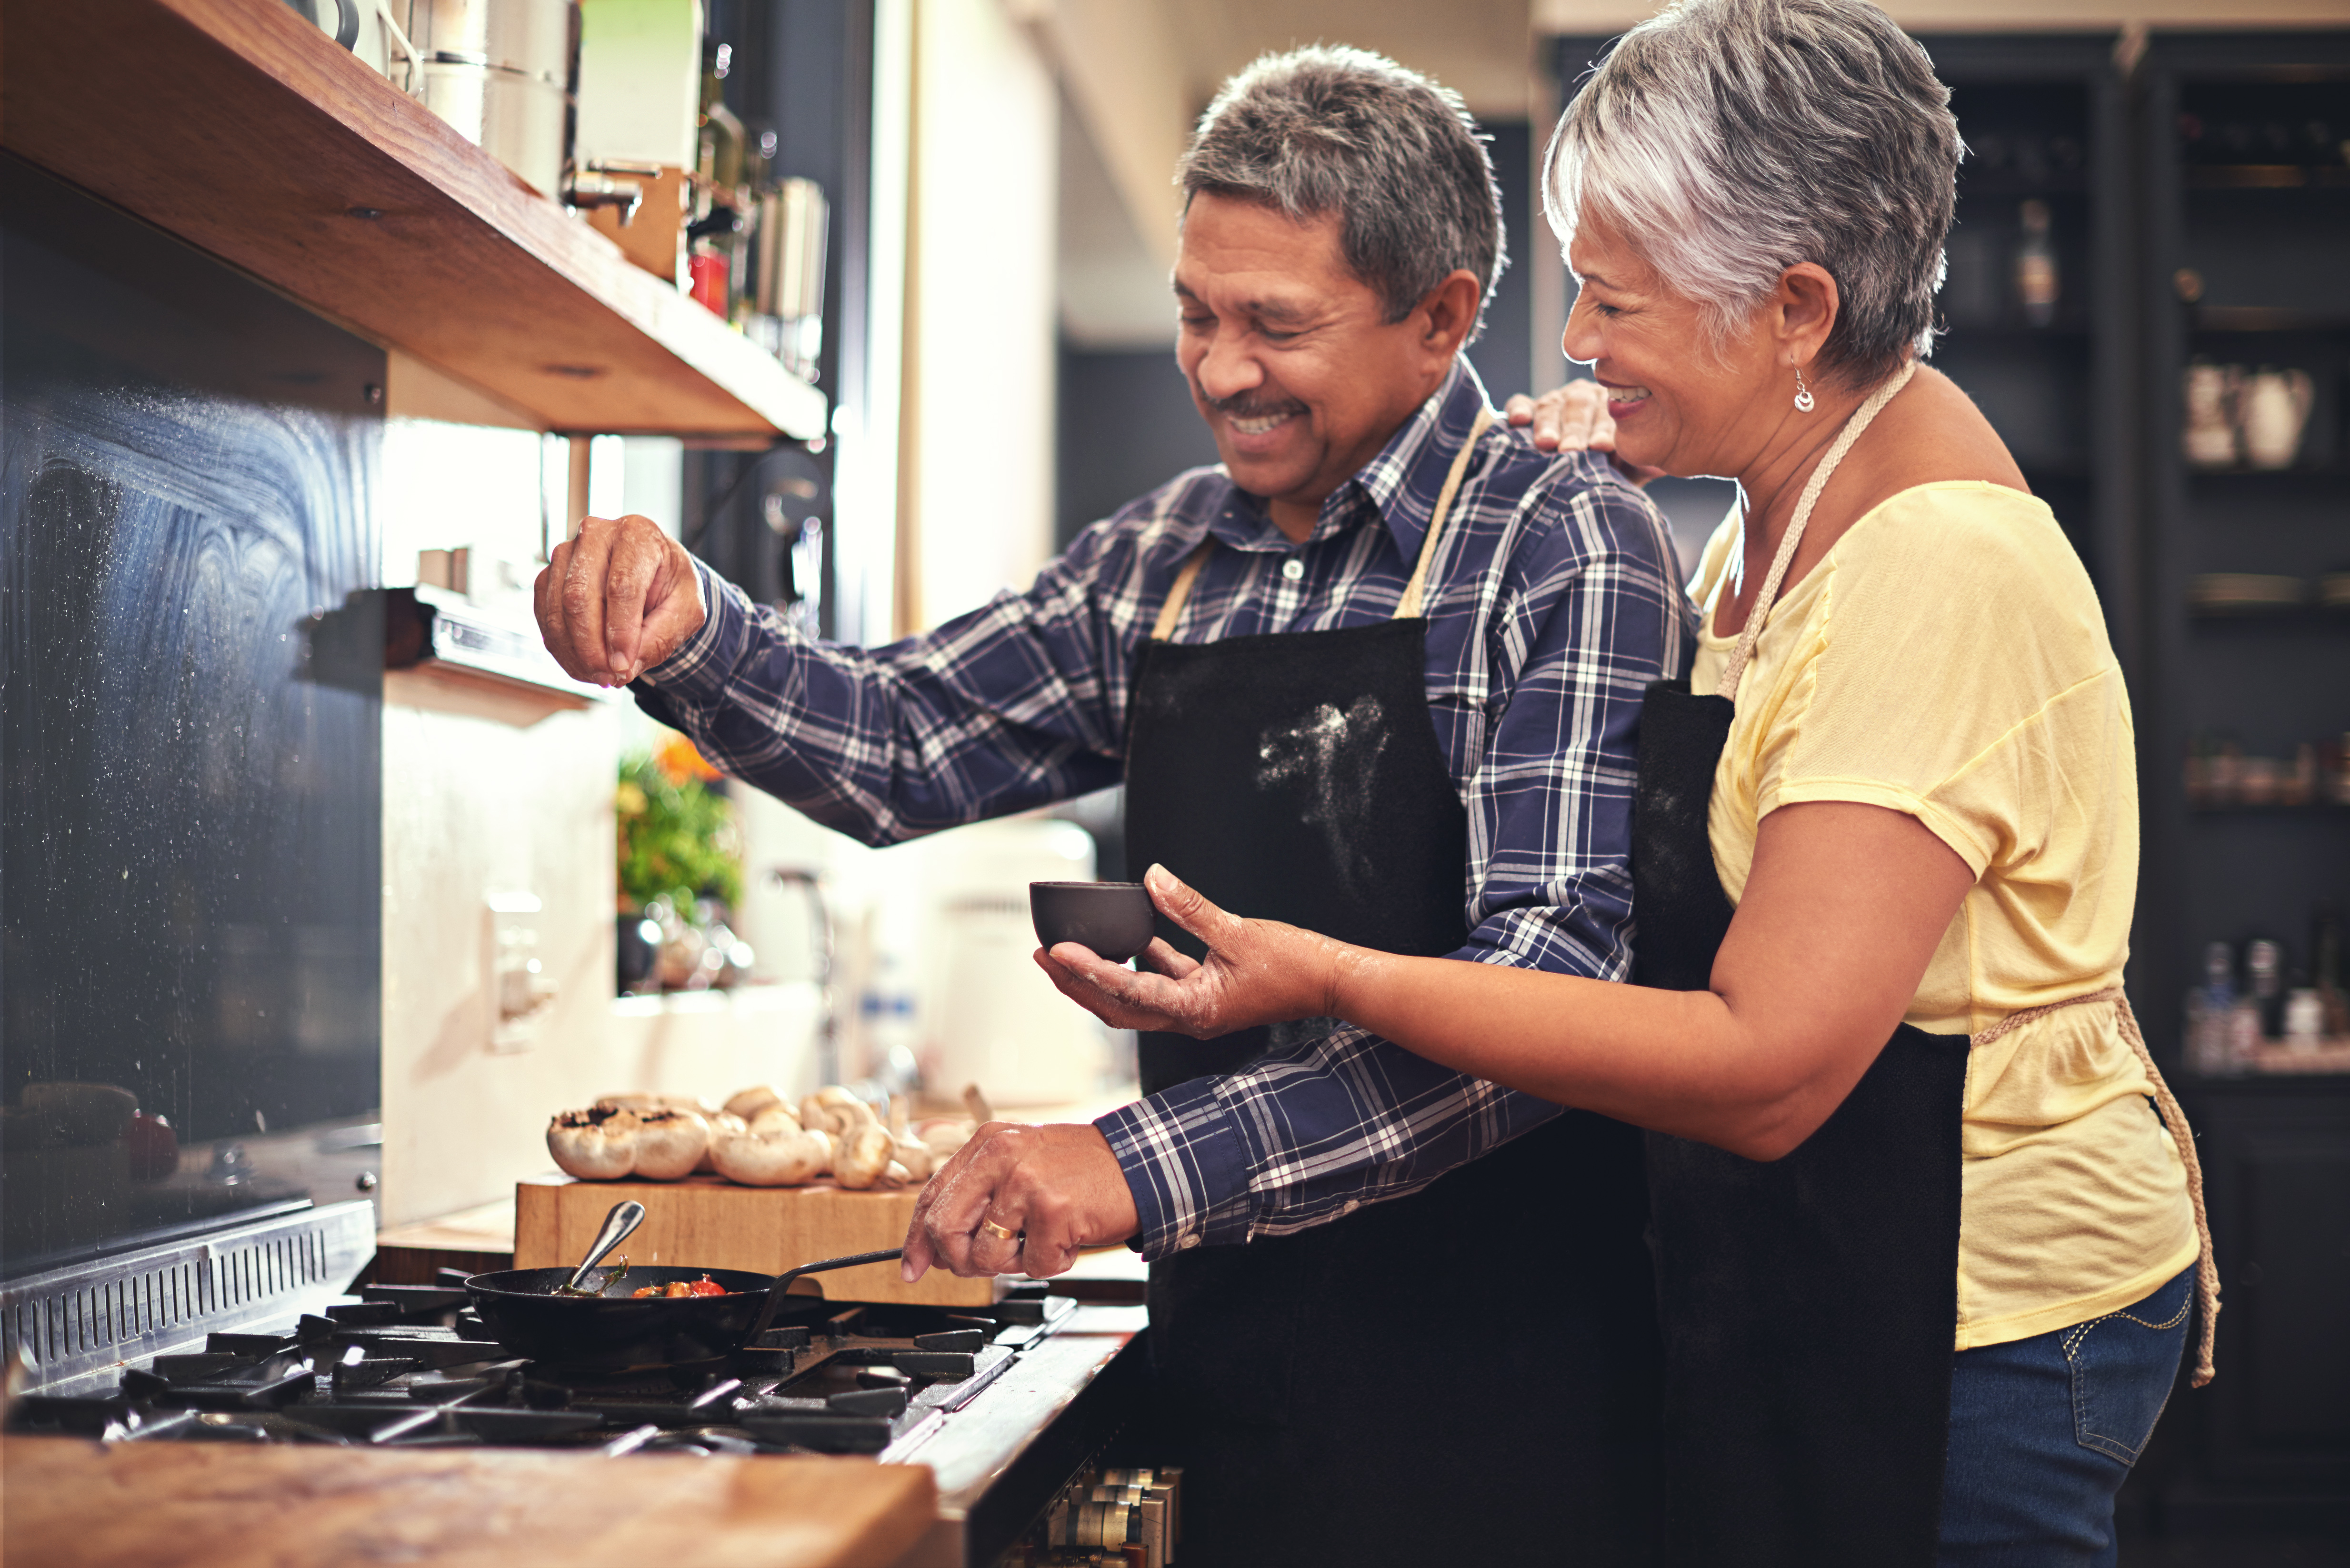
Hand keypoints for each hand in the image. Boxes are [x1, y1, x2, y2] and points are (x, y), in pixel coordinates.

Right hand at [534, 514, 705, 685]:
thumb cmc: (671, 586)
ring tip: (599, 676)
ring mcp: (566, 552)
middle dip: (591, 647)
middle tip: (608, 678)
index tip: (622, 667)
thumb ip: (660, 638)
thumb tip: (623, 668)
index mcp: (637, 534)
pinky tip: (583, 665)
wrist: (652, 571)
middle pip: (580, 596)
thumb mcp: (686, 611)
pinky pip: (544, 615)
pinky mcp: (549, 574)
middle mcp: (596, 535)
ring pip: (557, 608)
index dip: (620, 632)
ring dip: (574, 652)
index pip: (621, 586)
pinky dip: (561, 647)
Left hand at [902, 1122, 1139, 1279]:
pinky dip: (1053, 1263)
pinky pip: (1033, 1266)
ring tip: (1040, 1241)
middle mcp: (1000, 1157)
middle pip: (944, 1227)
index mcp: (988, 1144)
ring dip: (1013, 1264)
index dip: (916, 1239)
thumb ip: (981, 1194)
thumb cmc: (1083, 1169)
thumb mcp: (1022, 1163)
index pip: (932, 1196)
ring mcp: (1025, 1182)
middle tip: (981, 1265)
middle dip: (957, 1259)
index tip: (912, 1267)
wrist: (1141, 1163)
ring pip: (985, 1256)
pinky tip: (1068, 1239)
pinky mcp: (1052, 1210)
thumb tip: (937, 1246)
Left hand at [1033, 864, 1348, 1038]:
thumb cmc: (1295, 967)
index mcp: (1195, 1011)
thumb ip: (1190, 907)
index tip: (1055, 953)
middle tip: (1043, 956)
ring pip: (1134, 996)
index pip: (1127, 992)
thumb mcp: (1238, 931)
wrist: (1333, 982)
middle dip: (1077, 983)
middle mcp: (1190, 1017)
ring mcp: (1197, 1008)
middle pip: (1117, 1005)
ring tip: (1068, 950)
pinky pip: (1162, 979)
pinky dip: (1140, 961)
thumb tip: (1152, 878)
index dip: (1087, 972)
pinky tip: (1127, 937)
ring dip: (1101, 975)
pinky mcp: (1207, 994)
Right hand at [1502, 380, 1663, 483]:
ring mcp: (1555, 401)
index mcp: (1612, 408)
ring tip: (1545, 443)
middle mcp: (1584, 399)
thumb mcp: (1627, 469)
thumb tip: (1659, 465)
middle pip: (1579, 406)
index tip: (1602, 447)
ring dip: (1547, 424)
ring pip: (1550, 405)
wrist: (1573, 478)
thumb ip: (1641, 465)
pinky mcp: (1527, 407)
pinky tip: (1518, 420)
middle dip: (1575, 429)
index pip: (1608, 414)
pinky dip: (1518, 409)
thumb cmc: (1606, 471)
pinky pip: (1519, 403)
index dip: (1604, 429)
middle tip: (1572, 450)